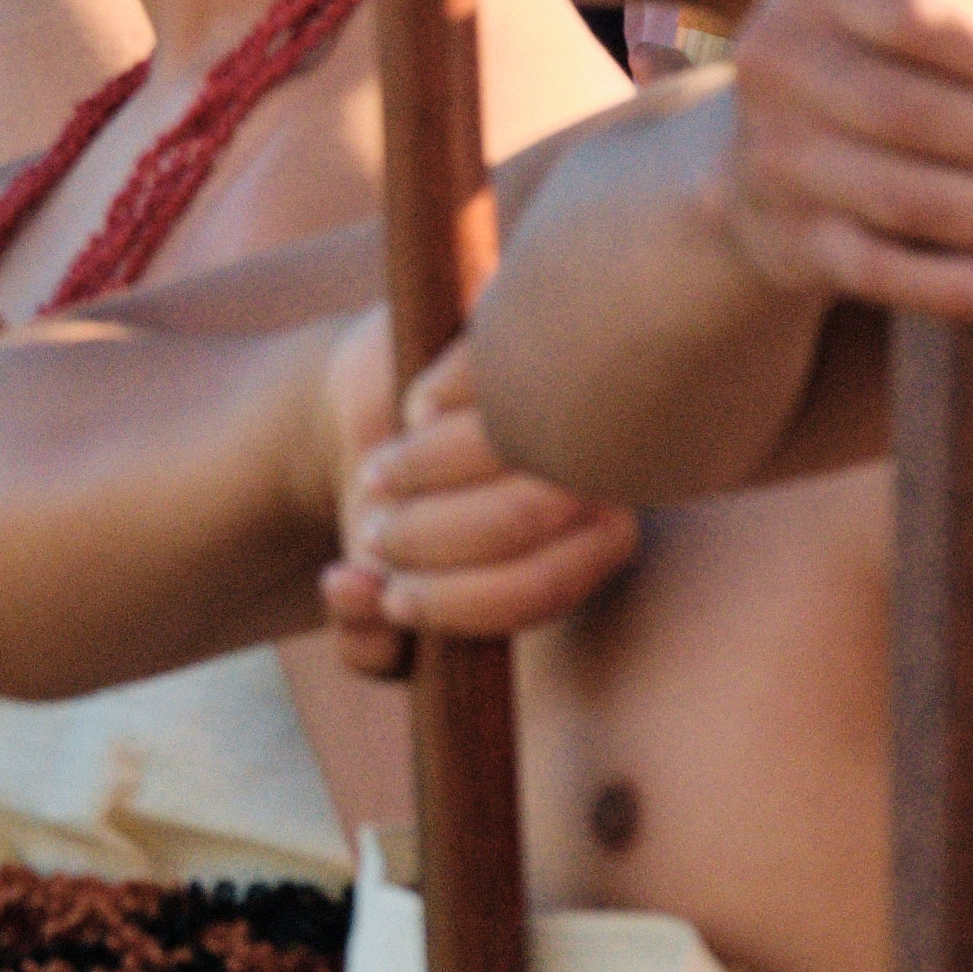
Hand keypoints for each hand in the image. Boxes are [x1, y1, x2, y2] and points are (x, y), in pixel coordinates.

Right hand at [324, 329, 635, 651]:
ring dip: (415, 474)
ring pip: (504, 442)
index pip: (544, 588)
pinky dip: (428, 401)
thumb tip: (366, 593)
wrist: (382, 394)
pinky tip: (415, 411)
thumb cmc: (408, 508)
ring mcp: (576, 392)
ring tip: (380, 477)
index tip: (391, 595)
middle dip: (425, 538)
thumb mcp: (382, 597)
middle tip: (377, 531)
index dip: (456, 603)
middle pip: (524, 515)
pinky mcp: (528, 327)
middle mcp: (606, 468)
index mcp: (593, 541)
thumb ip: (371, 644)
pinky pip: (477, 373)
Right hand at [714, 0, 972, 319]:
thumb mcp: (959, 0)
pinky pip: (871, 268)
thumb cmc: (905, 54)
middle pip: (907, 112)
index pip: (908, 10)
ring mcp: (772, 153)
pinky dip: (946, 286)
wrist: (781, 148)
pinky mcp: (785, 234)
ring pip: (898, 194)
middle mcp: (775, 59)